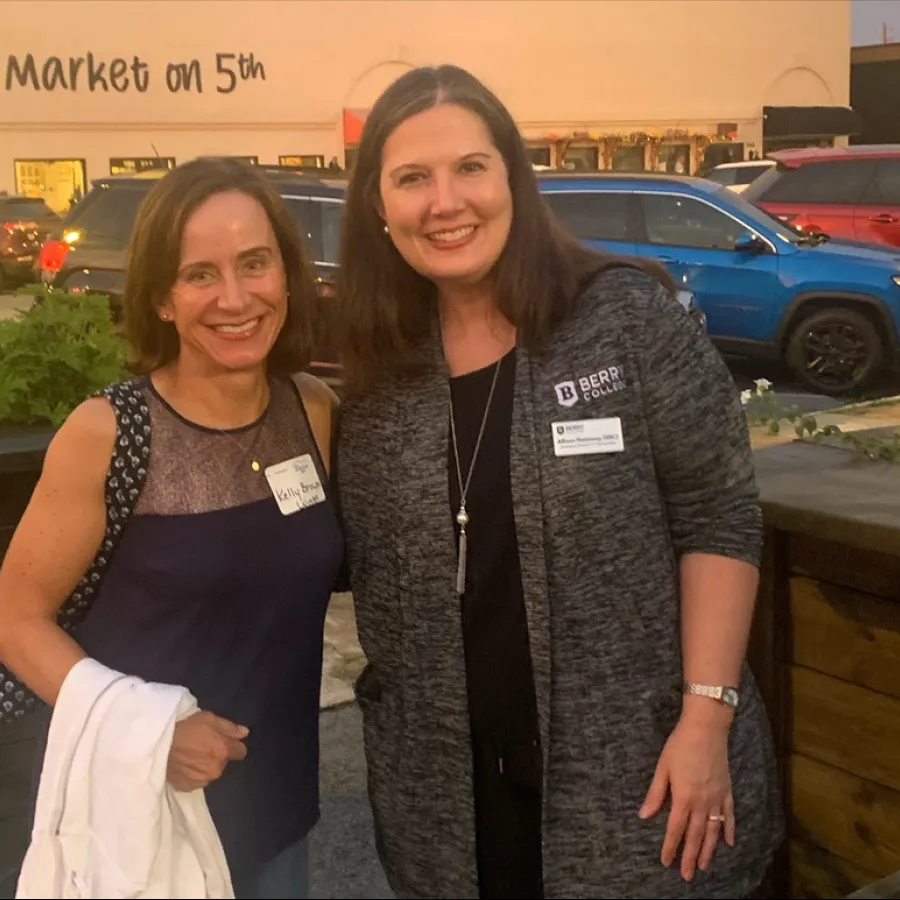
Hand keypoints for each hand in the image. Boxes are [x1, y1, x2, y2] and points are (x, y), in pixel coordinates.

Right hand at [167, 710, 248, 791]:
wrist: (157, 744)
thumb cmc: (184, 727)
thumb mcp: (209, 719)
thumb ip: (230, 727)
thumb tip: (245, 733)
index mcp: (223, 751)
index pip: (240, 752)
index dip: (234, 745)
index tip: (225, 742)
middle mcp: (216, 768)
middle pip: (224, 762)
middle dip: (217, 755)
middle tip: (202, 745)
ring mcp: (202, 780)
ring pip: (211, 772)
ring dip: (206, 765)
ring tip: (191, 755)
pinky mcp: (189, 787)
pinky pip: (197, 780)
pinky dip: (194, 774)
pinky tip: (185, 764)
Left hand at [638, 716, 734, 880]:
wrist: (706, 728)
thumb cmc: (680, 745)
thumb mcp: (662, 767)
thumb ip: (656, 794)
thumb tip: (644, 815)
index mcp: (684, 797)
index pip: (676, 829)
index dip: (670, 847)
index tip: (666, 862)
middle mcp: (703, 802)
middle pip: (696, 836)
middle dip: (691, 857)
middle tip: (688, 875)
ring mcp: (717, 798)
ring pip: (713, 831)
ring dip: (709, 850)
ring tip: (704, 866)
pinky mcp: (727, 790)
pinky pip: (730, 816)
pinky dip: (730, 830)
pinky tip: (730, 843)